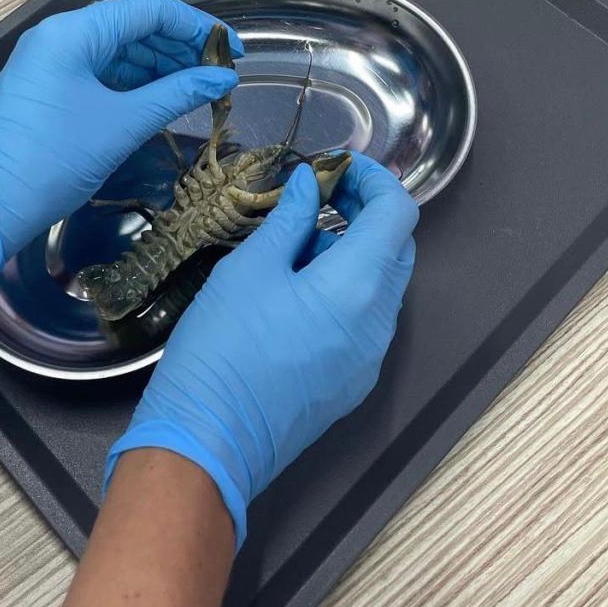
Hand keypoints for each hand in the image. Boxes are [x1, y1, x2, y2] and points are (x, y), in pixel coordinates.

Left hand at [0, 0, 242, 272]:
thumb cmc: (53, 159)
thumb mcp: (122, 125)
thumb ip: (176, 95)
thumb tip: (223, 79)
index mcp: (74, 32)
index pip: (150, 11)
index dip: (198, 27)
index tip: (234, 51)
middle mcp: (62, 36)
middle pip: (135, 27)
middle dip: (182, 49)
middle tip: (221, 76)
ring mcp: (53, 61)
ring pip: (120, 52)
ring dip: (162, 68)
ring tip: (201, 91)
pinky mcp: (51, 87)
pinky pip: (103, 74)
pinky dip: (137, 85)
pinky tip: (166, 101)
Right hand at [106, 154, 417, 548]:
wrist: (209, 441)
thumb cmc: (224, 347)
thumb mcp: (250, 269)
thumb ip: (288, 220)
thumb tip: (308, 185)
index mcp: (359, 287)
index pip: (398, 213)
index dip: (374, 179)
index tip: (336, 165)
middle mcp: (378, 325)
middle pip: (395, 250)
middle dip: (363, 213)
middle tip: (315, 195)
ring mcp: (368, 360)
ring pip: (379, 288)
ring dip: (349, 253)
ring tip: (290, 244)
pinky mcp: (349, 384)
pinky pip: (362, 322)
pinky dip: (341, 291)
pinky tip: (292, 292)